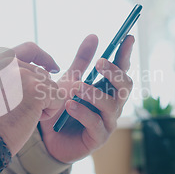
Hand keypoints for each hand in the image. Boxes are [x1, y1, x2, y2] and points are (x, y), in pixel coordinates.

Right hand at [0, 42, 62, 155]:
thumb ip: (13, 74)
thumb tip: (41, 68)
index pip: (30, 48)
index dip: (44, 57)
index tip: (53, 68)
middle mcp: (10, 64)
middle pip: (43, 73)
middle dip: (41, 92)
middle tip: (24, 110)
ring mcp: (24, 75)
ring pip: (52, 86)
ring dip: (45, 103)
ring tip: (24, 114)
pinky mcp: (37, 90)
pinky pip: (58, 98)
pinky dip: (50, 111)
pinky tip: (32, 118)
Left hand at [39, 34, 134, 162]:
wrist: (47, 138)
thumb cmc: (63, 108)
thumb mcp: (70, 81)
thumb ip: (82, 61)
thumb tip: (94, 35)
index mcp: (108, 88)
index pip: (122, 69)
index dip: (125, 54)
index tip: (127, 37)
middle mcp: (113, 104)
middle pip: (125, 86)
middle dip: (114, 73)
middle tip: (99, 63)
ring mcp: (108, 121)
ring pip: (111, 105)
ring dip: (94, 93)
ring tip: (76, 87)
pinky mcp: (98, 138)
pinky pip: (95, 123)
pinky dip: (82, 112)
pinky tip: (69, 105)